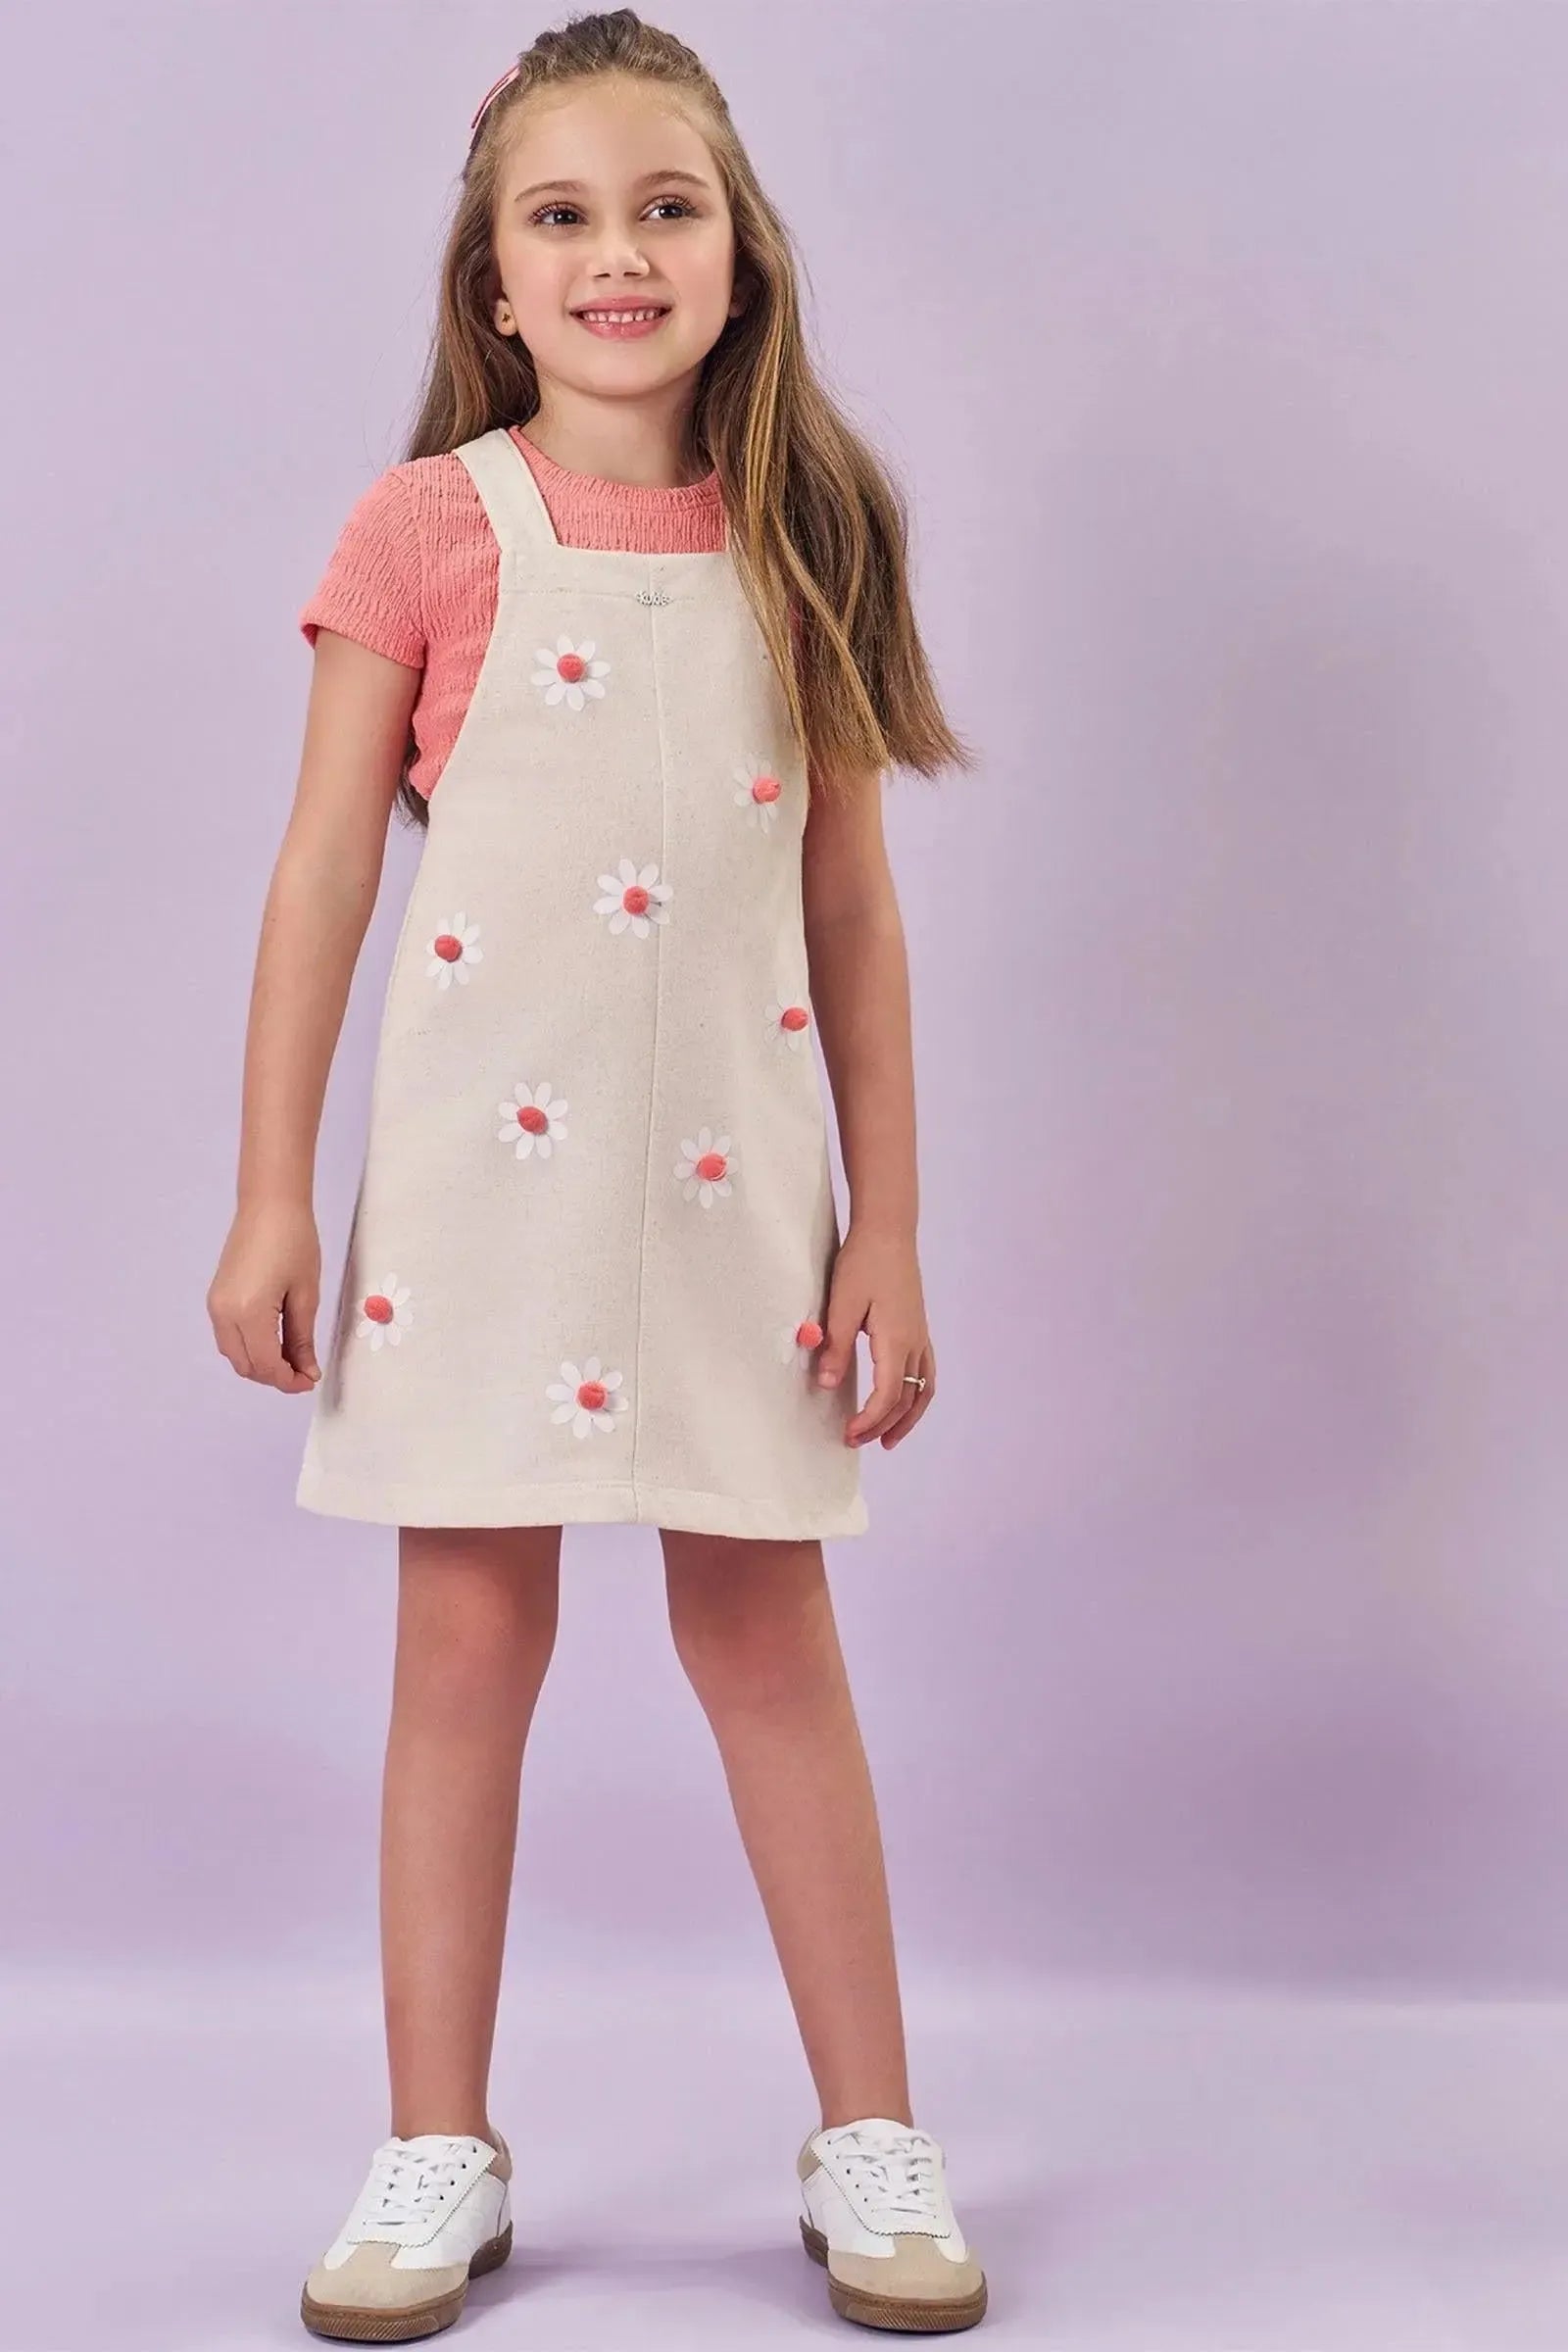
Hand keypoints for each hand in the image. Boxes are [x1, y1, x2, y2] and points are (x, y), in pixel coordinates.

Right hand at [207, 1199, 322, 1393]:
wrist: (269, 1204)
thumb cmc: (295, 1242)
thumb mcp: (306, 1295)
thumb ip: (302, 1339)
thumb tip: (307, 1372)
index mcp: (249, 1313)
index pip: (266, 1365)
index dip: (289, 1381)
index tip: (312, 1380)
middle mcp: (224, 1314)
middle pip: (246, 1366)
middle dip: (275, 1376)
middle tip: (305, 1371)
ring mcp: (215, 1306)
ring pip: (235, 1355)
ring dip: (261, 1364)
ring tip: (293, 1357)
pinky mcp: (215, 1298)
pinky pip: (229, 1337)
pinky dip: (250, 1347)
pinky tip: (275, 1341)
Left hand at [815, 1224, 935, 1450]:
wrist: (889, 1231)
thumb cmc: (863, 1262)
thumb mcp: (841, 1304)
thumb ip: (836, 1346)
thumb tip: (826, 1384)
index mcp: (896, 1340)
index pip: (888, 1395)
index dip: (869, 1420)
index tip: (848, 1434)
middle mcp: (915, 1342)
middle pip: (908, 1399)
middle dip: (885, 1426)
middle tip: (858, 1441)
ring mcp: (921, 1335)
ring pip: (923, 1389)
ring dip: (907, 1418)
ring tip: (889, 1438)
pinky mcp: (918, 1327)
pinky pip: (926, 1373)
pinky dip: (916, 1396)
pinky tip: (902, 1401)